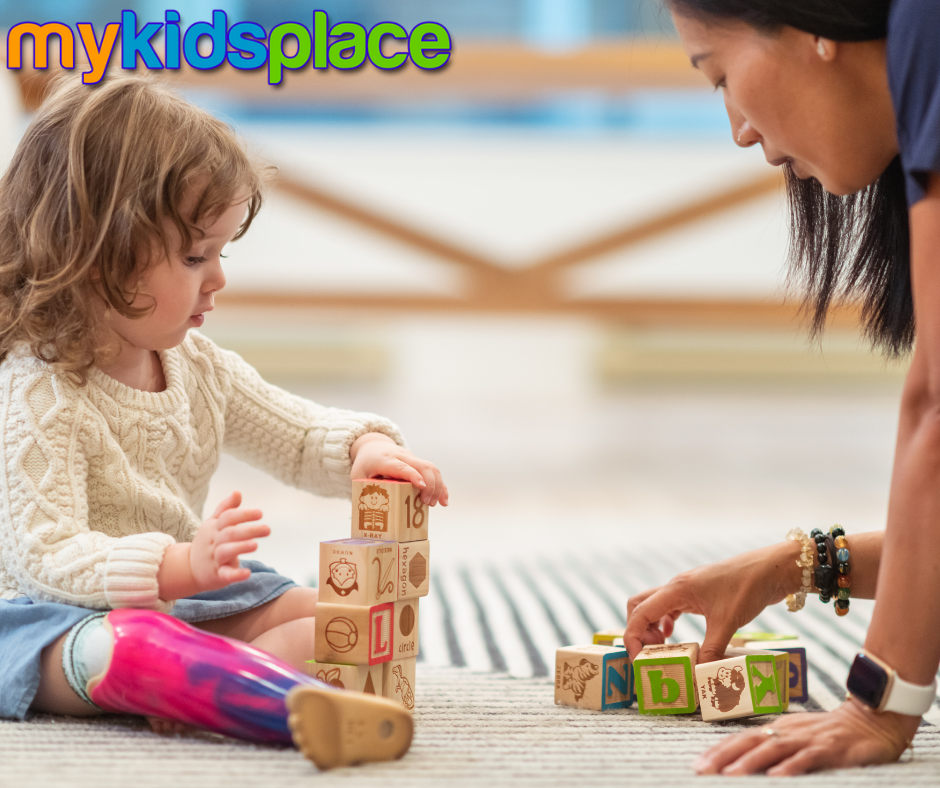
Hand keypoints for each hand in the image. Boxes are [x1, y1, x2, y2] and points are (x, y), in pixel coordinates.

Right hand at [188, 491, 269, 590]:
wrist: (188, 569)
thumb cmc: (207, 542)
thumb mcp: (212, 524)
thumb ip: (225, 509)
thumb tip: (237, 492)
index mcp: (214, 528)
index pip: (227, 518)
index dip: (243, 514)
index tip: (260, 514)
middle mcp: (214, 542)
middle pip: (230, 533)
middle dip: (249, 530)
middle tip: (267, 529)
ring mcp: (214, 559)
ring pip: (225, 551)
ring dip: (240, 547)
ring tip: (255, 545)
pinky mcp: (217, 575)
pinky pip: (225, 574)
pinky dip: (235, 574)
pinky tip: (247, 573)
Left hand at [350, 433, 448, 505]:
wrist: (373, 446)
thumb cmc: (365, 464)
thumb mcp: (358, 476)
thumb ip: (363, 491)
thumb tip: (366, 514)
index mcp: (385, 460)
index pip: (402, 467)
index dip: (412, 476)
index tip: (421, 487)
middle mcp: (402, 457)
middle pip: (422, 466)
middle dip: (429, 485)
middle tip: (427, 503)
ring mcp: (412, 458)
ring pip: (431, 467)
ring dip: (437, 486)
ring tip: (435, 504)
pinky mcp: (418, 463)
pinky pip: (433, 472)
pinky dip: (441, 486)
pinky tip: (444, 500)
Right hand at [624, 540, 800, 662]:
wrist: (770, 569)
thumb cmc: (747, 588)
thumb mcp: (728, 623)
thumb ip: (711, 650)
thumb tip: (699, 675)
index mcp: (677, 590)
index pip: (640, 612)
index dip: (633, 636)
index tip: (639, 659)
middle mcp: (676, 587)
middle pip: (640, 605)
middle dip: (639, 631)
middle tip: (652, 652)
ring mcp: (686, 589)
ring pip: (655, 606)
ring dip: (652, 627)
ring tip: (663, 649)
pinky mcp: (698, 593)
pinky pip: (671, 607)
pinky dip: (666, 622)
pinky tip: (675, 636)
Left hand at [695, 698, 917, 774]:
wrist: (872, 721)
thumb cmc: (830, 734)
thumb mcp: (799, 738)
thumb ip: (775, 748)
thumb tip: (745, 765)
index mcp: (777, 728)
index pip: (741, 739)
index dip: (718, 751)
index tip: (698, 766)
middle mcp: (787, 731)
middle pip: (749, 741)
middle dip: (723, 757)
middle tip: (702, 771)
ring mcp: (808, 739)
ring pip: (773, 749)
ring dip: (750, 762)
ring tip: (730, 776)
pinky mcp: (831, 749)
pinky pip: (807, 758)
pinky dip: (791, 767)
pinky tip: (777, 777)